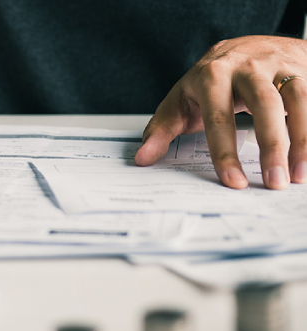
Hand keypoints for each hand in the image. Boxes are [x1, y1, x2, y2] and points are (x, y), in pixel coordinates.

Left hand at [135, 35, 306, 189]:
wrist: (247, 46)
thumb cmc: (211, 81)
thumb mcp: (181, 101)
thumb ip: (161, 130)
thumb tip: (142, 159)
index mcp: (212, 75)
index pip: (218, 116)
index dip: (225, 151)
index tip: (233, 182)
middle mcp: (248, 66)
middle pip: (263, 104)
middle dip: (271, 146)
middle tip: (273, 183)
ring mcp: (279, 65)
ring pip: (297, 99)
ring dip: (301, 140)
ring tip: (296, 176)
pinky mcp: (302, 69)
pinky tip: (306, 158)